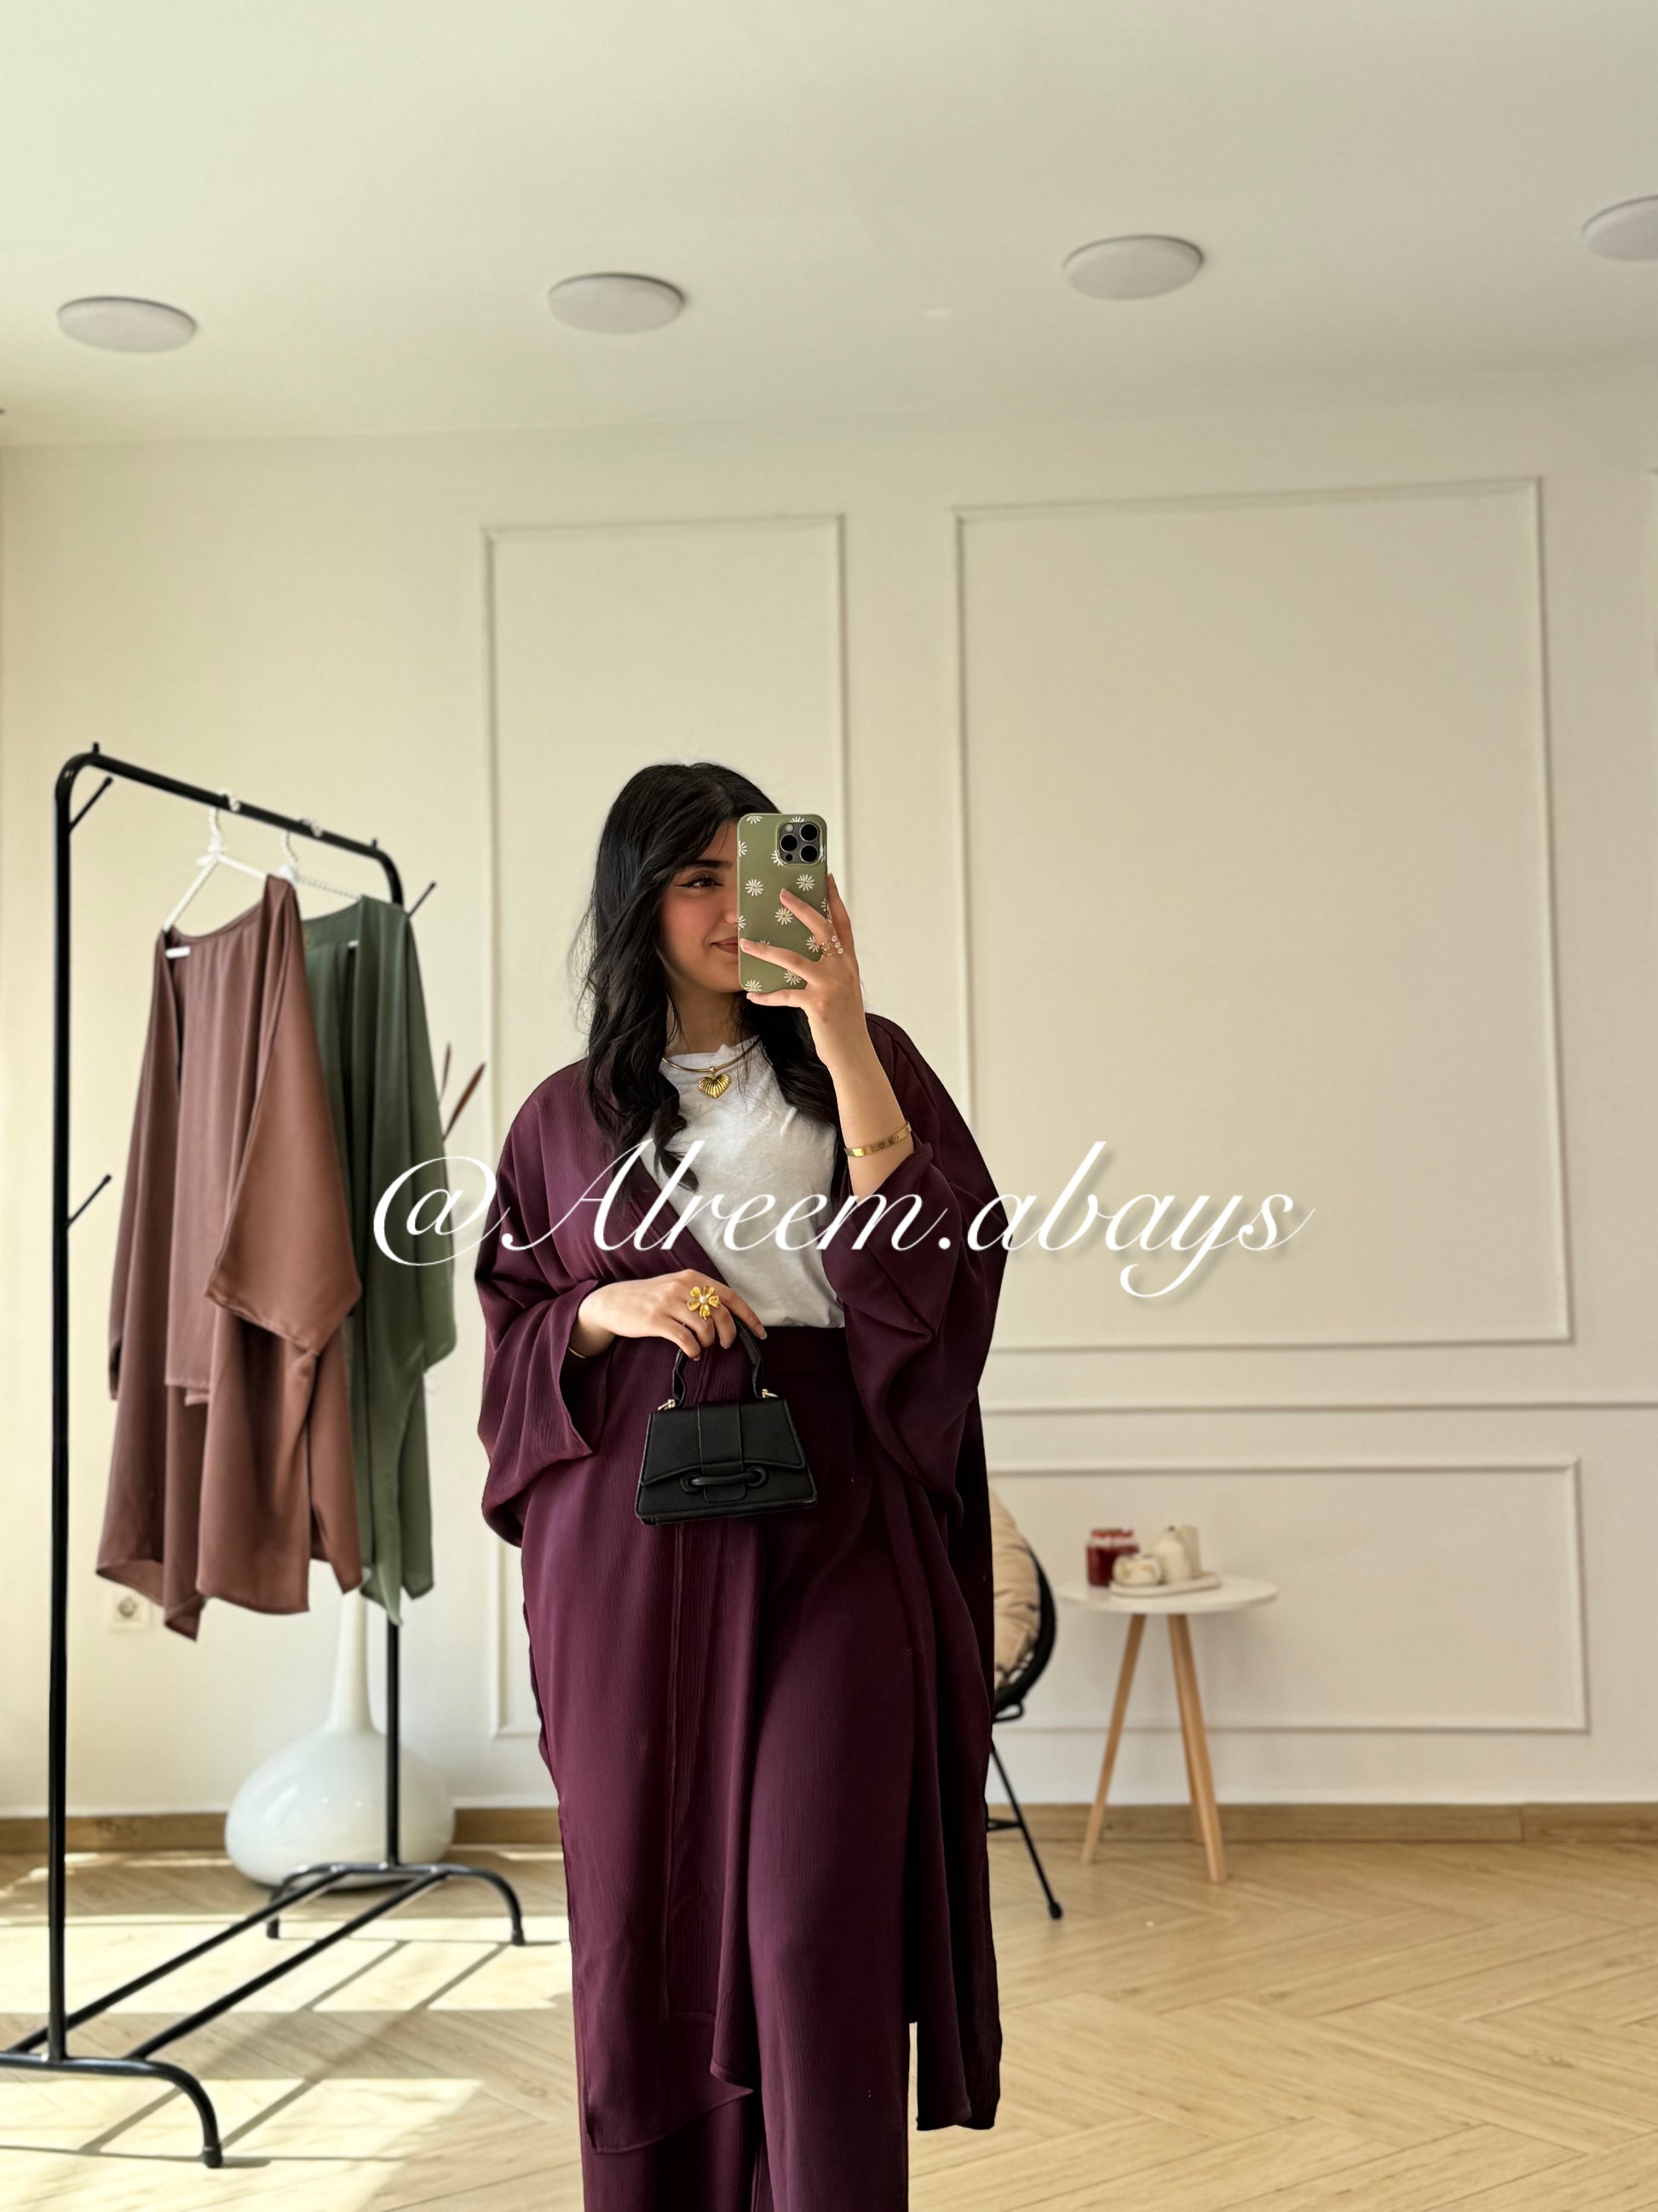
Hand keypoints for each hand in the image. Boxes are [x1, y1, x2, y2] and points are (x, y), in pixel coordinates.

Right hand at [576, 1271, 768, 1361]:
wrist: (612, 1302)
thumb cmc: (647, 1298)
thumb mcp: (675, 1287)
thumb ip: (699, 1295)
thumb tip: (727, 1316)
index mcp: (692, 1277)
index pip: (730, 1296)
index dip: (748, 1316)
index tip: (760, 1332)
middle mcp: (682, 1286)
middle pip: (721, 1313)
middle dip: (729, 1333)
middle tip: (724, 1345)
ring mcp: (668, 1302)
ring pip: (705, 1326)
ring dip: (708, 1342)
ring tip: (702, 1346)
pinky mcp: (656, 1320)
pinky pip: (685, 1339)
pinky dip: (694, 1350)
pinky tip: (691, 1353)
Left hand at [739, 870, 866, 1064]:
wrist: (854, 1055)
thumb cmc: (844, 1022)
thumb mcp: (842, 989)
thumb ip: (828, 969)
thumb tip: (803, 952)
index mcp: (848, 963)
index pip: (843, 924)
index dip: (834, 900)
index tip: (825, 878)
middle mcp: (843, 970)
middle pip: (822, 930)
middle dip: (802, 909)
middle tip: (783, 893)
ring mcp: (831, 987)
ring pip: (795, 960)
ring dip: (767, 950)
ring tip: (746, 942)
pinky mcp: (819, 1006)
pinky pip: (786, 995)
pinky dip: (767, 995)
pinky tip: (752, 994)